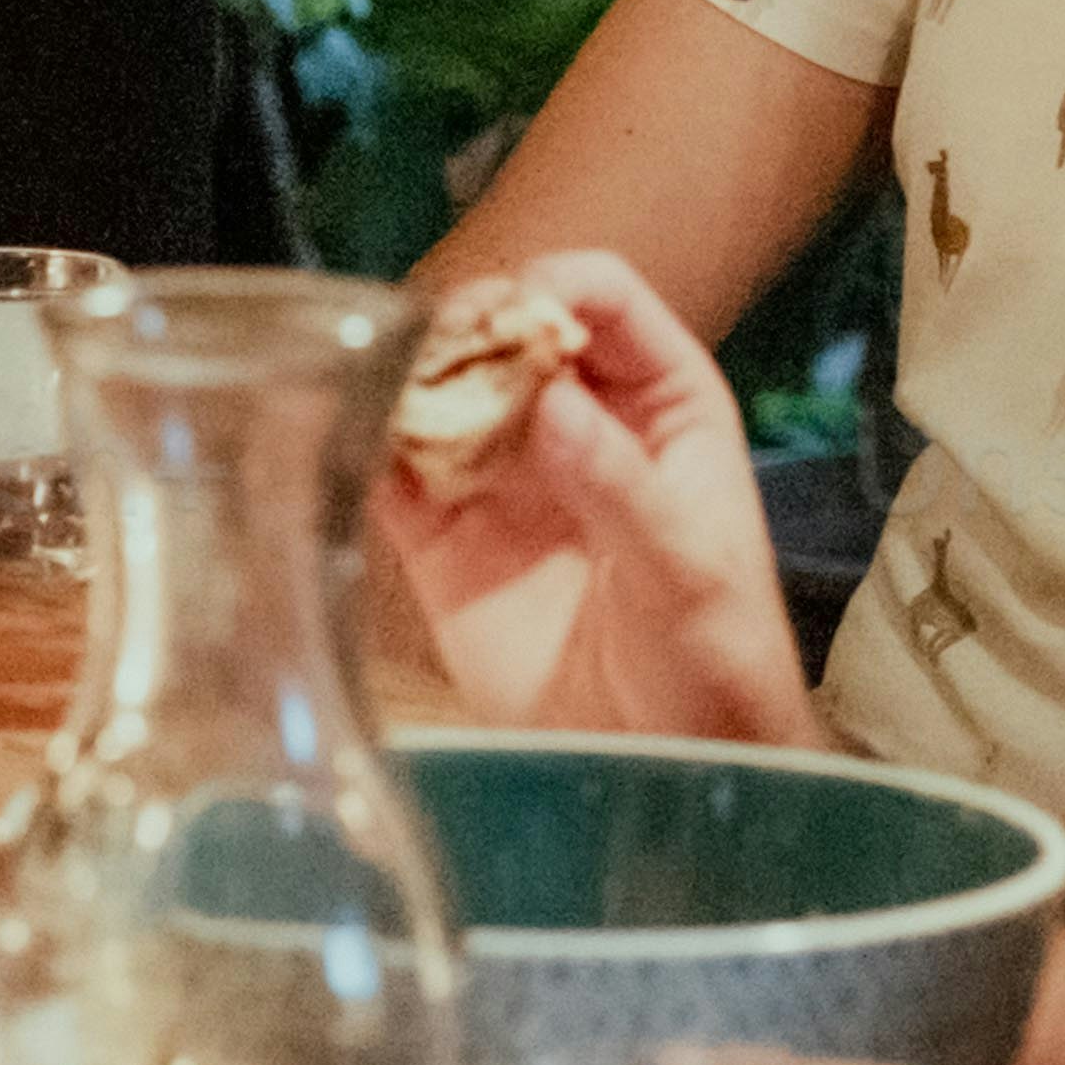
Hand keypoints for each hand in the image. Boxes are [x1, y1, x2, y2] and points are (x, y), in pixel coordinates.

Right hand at [381, 260, 811, 745]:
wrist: (666, 776)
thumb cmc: (714, 663)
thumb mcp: (687, 573)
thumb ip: (622, 486)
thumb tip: (553, 401)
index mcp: (661, 402)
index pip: (607, 300)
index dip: (557, 288)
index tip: (512, 315)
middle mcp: (576, 419)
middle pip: (510, 331)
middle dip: (469, 329)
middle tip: (436, 354)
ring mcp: (505, 476)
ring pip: (444, 391)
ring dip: (409, 381)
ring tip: (388, 394)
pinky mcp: (444, 540)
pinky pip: (394, 475)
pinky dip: (367, 451)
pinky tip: (349, 443)